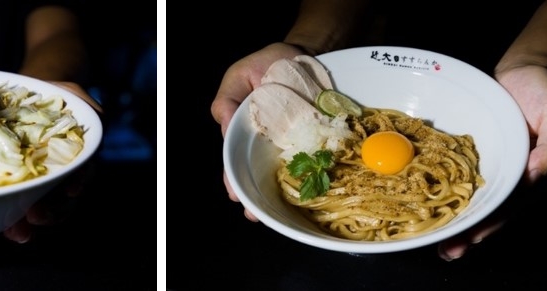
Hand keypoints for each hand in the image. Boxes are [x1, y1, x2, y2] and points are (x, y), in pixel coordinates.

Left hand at [4, 80, 101, 242]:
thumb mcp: (73, 94)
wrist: (32, 97)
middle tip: (36, 216)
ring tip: (17, 231)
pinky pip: (14, 206)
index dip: (78, 183)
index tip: (70, 189)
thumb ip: (85, 104)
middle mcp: (63, 176)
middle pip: (63, 202)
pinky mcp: (17, 186)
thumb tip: (96, 116)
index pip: (83, 174)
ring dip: (28, 224)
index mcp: (79, 156)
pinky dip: (8, 218)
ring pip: (41, 210)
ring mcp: (41, 183)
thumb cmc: (55, 96)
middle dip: (51, 212)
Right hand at [211, 42, 305, 221]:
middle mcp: (270, 146)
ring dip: (287, 195)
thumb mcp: (240, 75)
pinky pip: (321, 159)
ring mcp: (298, 145)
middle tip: (256, 214)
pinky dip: (322, 175)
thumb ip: (228, 99)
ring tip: (283, 213)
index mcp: (246, 134)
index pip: (235, 162)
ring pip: (291, 176)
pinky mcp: (323, 140)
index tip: (235, 195)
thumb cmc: (269, 64)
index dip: (234, 181)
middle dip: (257, 198)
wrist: (309, 54)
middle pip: (260, 177)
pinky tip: (322, 189)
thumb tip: (223, 123)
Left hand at [437, 64, 546, 259]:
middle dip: (471, 233)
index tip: (471, 239)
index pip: (513, 205)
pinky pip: (468, 180)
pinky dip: (454, 197)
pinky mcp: (484, 158)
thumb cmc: (544, 90)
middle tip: (447, 252)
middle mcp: (518, 177)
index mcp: (539, 173)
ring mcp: (500, 168)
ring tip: (439, 242)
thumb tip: (537, 174)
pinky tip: (435, 209)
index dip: (492, 223)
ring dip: (460, 223)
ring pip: (479, 201)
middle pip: (493, 211)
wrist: (525, 69)